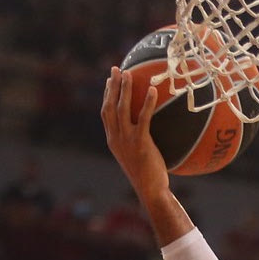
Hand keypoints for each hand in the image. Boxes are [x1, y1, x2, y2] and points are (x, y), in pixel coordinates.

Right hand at [101, 66, 167, 201]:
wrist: (150, 190)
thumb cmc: (147, 176)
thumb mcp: (136, 157)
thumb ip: (135, 142)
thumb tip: (144, 131)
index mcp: (113, 140)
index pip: (105, 113)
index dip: (106, 96)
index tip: (109, 81)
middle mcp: (116, 138)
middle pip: (110, 106)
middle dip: (112, 86)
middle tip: (116, 69)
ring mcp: (127, 140)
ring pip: (122, 109)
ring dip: (124, 89)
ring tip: (129, 74)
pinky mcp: (141, 142)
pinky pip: (143, 117)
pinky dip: (147, 102)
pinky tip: (153, 90)